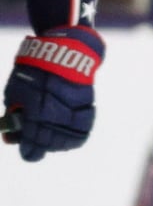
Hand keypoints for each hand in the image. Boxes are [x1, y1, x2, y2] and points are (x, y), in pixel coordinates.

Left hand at [4, 26, 103, 161]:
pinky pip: (83, 128)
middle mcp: (55, 114)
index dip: (28, 150)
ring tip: (54, 142)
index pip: (31, 144)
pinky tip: (70, 136)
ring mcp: (73, 112)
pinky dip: (76, 135)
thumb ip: (13, 116)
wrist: (62, 51)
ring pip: (68, 139)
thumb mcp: (14, 92)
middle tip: (38, 147)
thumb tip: (11, 137)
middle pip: (49, 143)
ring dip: (60, 143)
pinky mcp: (87, 107)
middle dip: (42, 146)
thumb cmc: (32, 72)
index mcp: (33, 112)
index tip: (27, 153)